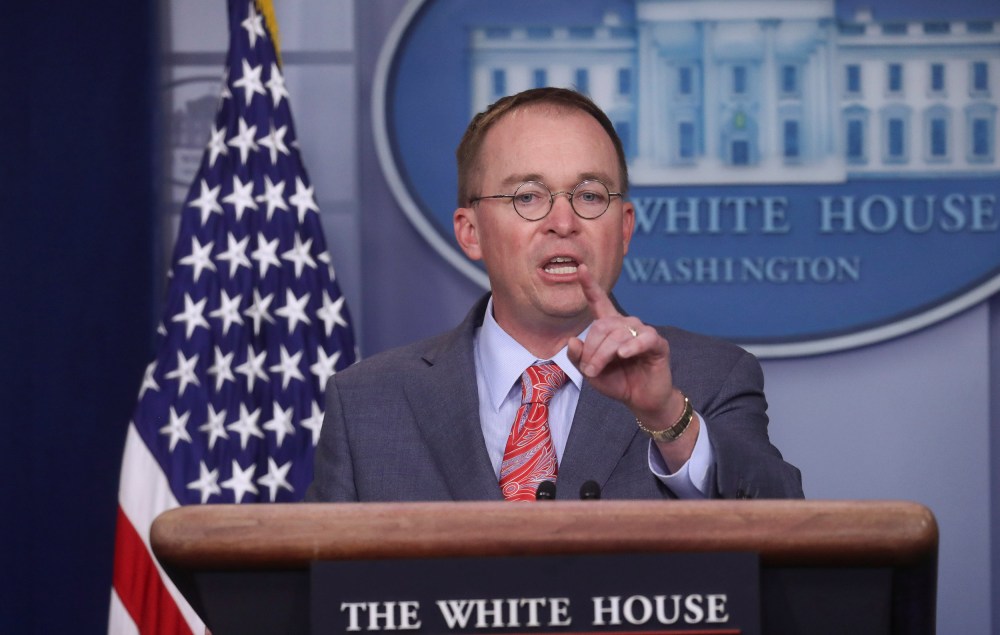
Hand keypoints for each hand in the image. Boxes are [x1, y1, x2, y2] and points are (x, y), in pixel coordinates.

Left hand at [566, 264, 693, 467]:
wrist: (642, 401)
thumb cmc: (618, 382)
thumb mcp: (592, 373)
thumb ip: (580, 358)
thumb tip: (572, 340)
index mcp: (610, 328)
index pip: (599, 302)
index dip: (589, 286)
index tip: (580, 268)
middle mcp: (626, 326)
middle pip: (603, 326)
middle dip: (592, 349)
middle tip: (589, 370)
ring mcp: (643, 333)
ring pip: (618, 334)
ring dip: (604, 353)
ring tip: (599, 370)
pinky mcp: (657, 344)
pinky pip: (643, 339)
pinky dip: (632, 346)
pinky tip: (624, 354)